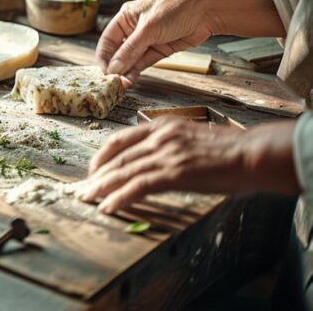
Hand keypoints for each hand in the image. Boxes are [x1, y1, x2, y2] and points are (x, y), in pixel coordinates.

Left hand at [78, 117, 298, 213]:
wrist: (254, 154)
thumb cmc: (230, 150)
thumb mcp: (192, 138)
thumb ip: (170, 146)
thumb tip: (154, 162)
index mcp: (163, 127)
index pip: (121, 139)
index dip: (102, 156)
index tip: (93, 170)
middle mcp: (160, 137)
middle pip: (118, 158)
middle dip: (96, 176)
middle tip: (81, 190)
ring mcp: (166, 154)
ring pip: (124, 172)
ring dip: (101, 189)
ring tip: (87, 200)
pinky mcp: (174, 172)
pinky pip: (138, 186)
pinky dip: (120, 197)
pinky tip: (108, 207)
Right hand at [96, 0, 217, 85]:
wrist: (207, 12)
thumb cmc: (176, 9)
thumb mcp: (148, 29)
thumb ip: (129, 51)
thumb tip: (113, 68)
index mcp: (125, 17)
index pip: (107, 40)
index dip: (104, 57)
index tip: (104, 72)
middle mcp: (133, 29)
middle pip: (117, 52)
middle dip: (115, 67)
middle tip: (112, 82)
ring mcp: (146, 40)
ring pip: (130, 60)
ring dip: (125, 72)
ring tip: (121, 84)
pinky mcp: (158, 50)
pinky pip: (143, 63)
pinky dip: (136, 72)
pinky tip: (130, 80)